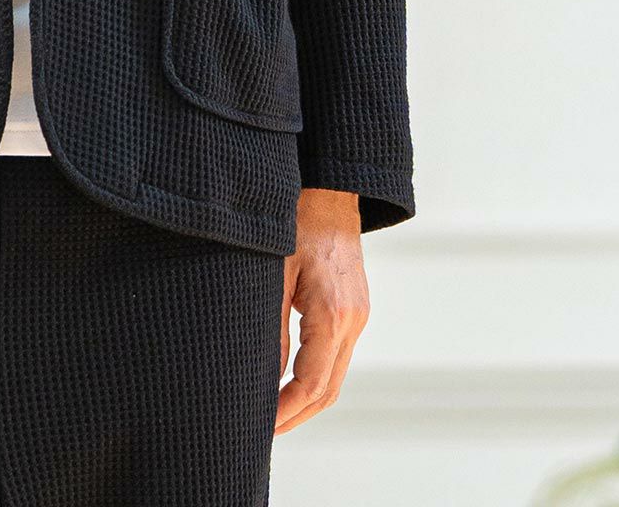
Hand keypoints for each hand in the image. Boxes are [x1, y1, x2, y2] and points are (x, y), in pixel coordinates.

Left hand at [275, 187, 368, 433]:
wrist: (328, 187)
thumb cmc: (296, 220)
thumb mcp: (274, 273)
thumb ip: (269, 328)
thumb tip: (260, 376)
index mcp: (334, 316)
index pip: (312, 384)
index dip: (286, 411)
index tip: (260, 426)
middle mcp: (354, 321)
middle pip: (329, 389)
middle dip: (297, 415)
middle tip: (263, 431)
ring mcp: (358, 314)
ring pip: (335, 374)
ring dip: (306, 398)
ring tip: (273, 412)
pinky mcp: (354, 306)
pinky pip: (337, 353)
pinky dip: (315, 374)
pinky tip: (288, 378)